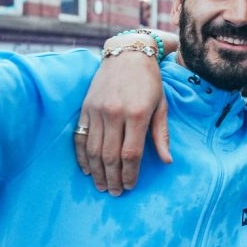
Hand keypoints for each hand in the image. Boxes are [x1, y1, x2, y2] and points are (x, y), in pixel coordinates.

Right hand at [75, 47, 170, 195]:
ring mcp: (97, 111)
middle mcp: (115, 114)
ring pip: (93, 150)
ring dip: (97, 172)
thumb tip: (167, 160)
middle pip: (110, 156)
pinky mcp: (85, 108)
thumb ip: (161, 134)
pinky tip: (87, 169)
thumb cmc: (150, 80)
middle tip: (116, 192)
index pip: (131, 154)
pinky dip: (82, 156)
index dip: (130, 174)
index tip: (131, 185)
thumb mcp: (161, 105)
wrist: (127, 54)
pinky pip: (79, 137)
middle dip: (113, 178)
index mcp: (137, 114)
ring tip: (102, 185)